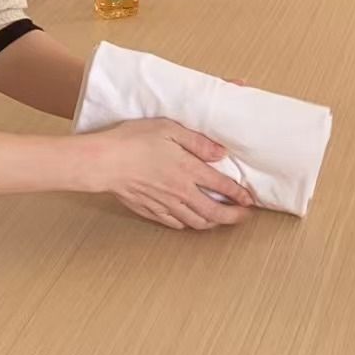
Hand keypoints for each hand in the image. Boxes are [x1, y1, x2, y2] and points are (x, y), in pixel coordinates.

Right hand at [82, 118, 254, 230]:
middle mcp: (180, 192)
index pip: (222, 187)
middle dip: (233, 217)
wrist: (104, 162)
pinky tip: (189, 221)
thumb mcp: (169, 129)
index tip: (250, 199)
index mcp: (188, 170)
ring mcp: (165, 204)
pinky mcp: (150, 210)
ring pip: (195, 222)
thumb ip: (197, 141)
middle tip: (244, 217)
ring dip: (212, 223)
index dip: (240, 195)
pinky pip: (174, 223)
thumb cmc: (134, 141)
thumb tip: (220, 153)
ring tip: (221, 221)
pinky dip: (187, 225)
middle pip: (213, 213)